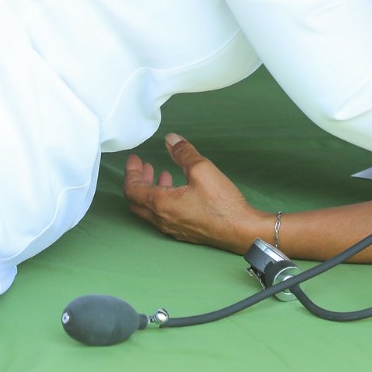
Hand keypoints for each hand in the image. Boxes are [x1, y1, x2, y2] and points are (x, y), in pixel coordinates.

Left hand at [123, 133, 267, 253]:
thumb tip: (171, 139)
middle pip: (137, 202)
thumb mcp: (202, 169)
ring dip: (151, 190)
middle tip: (145, 166)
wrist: (240, 230)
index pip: (133, 189)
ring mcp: (172, 228)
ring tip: (163, 174)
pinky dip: (162, 200)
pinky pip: (163, 216)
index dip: (131, 172)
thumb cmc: (221, 202)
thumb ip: (183, 153)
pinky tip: (178, 190)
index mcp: (161, 204)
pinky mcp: (183, 232)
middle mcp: (162, 220)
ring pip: (150, 210)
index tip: (135, 159)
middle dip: (138, 181)